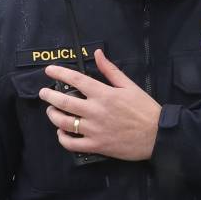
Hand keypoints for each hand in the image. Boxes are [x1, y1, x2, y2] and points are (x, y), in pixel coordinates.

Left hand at [39, 49, 161, 160]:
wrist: (157, 135)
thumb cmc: (145, 109)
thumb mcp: (129, 85)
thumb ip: (110, 70)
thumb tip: (97, 53)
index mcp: (104, 94)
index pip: (76, 80)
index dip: (59, 73)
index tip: (49, 70)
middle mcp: (95, 111)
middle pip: (63, 102)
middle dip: (49, 96)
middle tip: (43, 92)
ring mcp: (94, 130)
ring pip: (64, 123)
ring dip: (53, 116)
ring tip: (51, 112)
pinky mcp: (96, 145)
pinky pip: (72, 144)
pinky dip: (62, 138)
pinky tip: (61, 133)